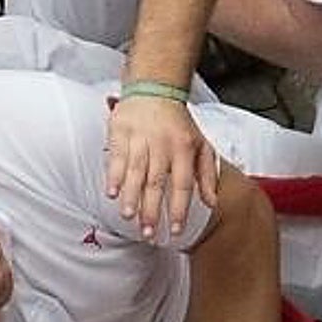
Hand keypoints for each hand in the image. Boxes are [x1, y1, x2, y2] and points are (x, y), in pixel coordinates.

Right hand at [107, 96, 216, 236]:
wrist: (155, 89)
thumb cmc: (179, 122)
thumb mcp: (202, 146)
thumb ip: (208, 175)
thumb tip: (211, 202)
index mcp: (184, 149)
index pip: (182, 184)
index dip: (179, 209)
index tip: (176, 231)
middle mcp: (162, 144)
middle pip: (156, 182)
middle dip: (151, 209)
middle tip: (148, 232)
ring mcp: (139, 137)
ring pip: (134, 171)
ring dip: (130, 195)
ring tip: (128, 216)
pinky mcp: (120, 130)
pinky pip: (115, 156)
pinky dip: (112, 174)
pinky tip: (111, 191)